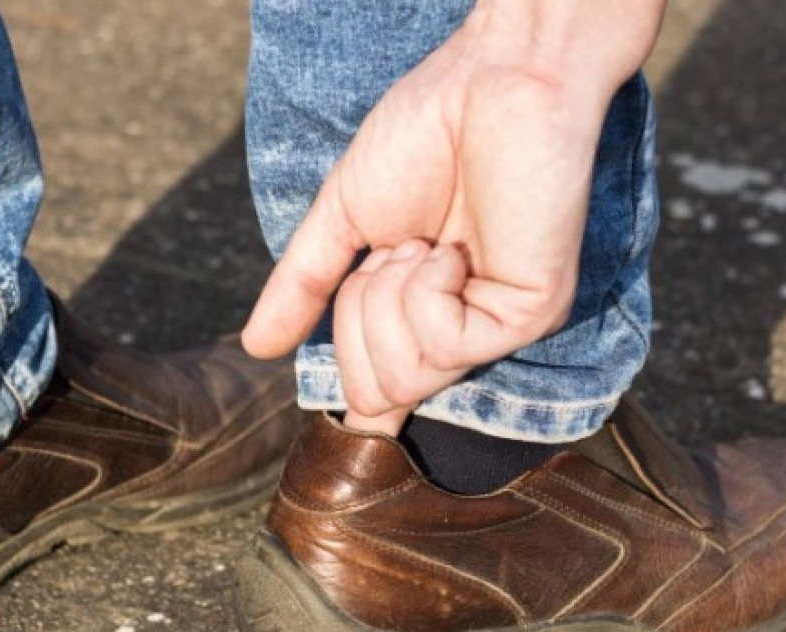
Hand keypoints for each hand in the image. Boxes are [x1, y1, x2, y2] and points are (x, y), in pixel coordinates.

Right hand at [242, 0, 665, 433]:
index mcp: (420, 313)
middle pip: (375, 392)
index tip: (344, 400)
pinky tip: (453, 246)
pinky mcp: (530, 314)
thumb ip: (303, 284)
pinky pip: (441, 343)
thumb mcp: (344, 216)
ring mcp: (497, 327)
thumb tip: (255, 346)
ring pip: (405, 376)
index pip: (377, 396)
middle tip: (395, 250)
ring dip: (390, 295)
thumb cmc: (428, 131)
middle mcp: (463, 331)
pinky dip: (426, 287)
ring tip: (429, 239)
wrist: (493, 77)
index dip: (353, 400)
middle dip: (358, 318)